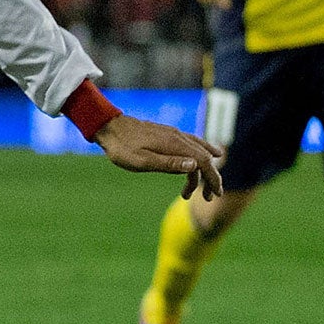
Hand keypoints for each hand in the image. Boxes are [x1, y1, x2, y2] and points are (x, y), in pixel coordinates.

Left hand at [95, 114, 224, 198]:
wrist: (108, 127)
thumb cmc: (122, 147)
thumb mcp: (142, 161)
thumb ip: (168, 164)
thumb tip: (195, 166)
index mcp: (175, 145)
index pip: (203, 162)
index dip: (212, 178)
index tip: (214, 194)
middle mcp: (178, 137)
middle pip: (204, 157)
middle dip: (210, 177)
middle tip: (208, 197)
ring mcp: (174, 135)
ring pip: (198, 151)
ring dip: (202, 170)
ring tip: (197, 190)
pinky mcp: (167, 135)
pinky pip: (191, 145)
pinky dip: (198, 156)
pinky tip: (199, 162)